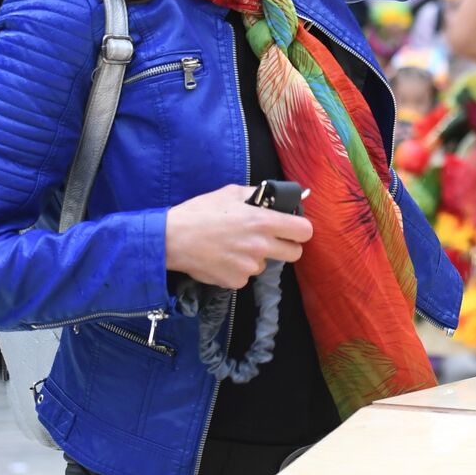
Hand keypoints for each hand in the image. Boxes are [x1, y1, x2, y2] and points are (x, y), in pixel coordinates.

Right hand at [165, 184, 313, 288]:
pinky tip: (222, 258)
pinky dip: (238, 269)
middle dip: (286, 246)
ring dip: (257, 257)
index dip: (300, 229)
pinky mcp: (235, 282)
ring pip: (266, 265)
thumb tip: (274, 197)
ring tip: (234, 246)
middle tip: (271, 240)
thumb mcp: (231, 193)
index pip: (304, 231)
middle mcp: (261, 246)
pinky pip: (246, 276)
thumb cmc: (200, 212)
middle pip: (295, 254)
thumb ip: (257, 196)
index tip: (293, 228)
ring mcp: (249, 267)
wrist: (171, 239)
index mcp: (264, 222)